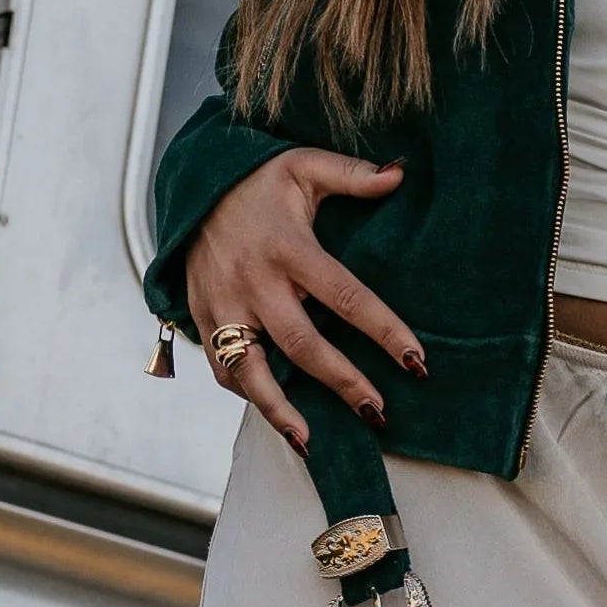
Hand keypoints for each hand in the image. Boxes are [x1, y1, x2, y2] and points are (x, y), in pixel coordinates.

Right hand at [185, 150, 422, 454]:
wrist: (190, 186)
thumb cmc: (257, 181)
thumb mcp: (303, 165)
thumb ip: (352, 175)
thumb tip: (400, 173)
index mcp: (288, 247)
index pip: (344, 296)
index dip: (383, 330)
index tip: (416, 360)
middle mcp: (254, 282)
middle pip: (303, 344)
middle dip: (342, 382)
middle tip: (378, 410)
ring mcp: (224, 305)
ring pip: (251, 370)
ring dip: (280, 410)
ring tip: (311, 442)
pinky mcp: (203, 318)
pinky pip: (223, 369)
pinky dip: (247, 395)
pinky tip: (277, 416)